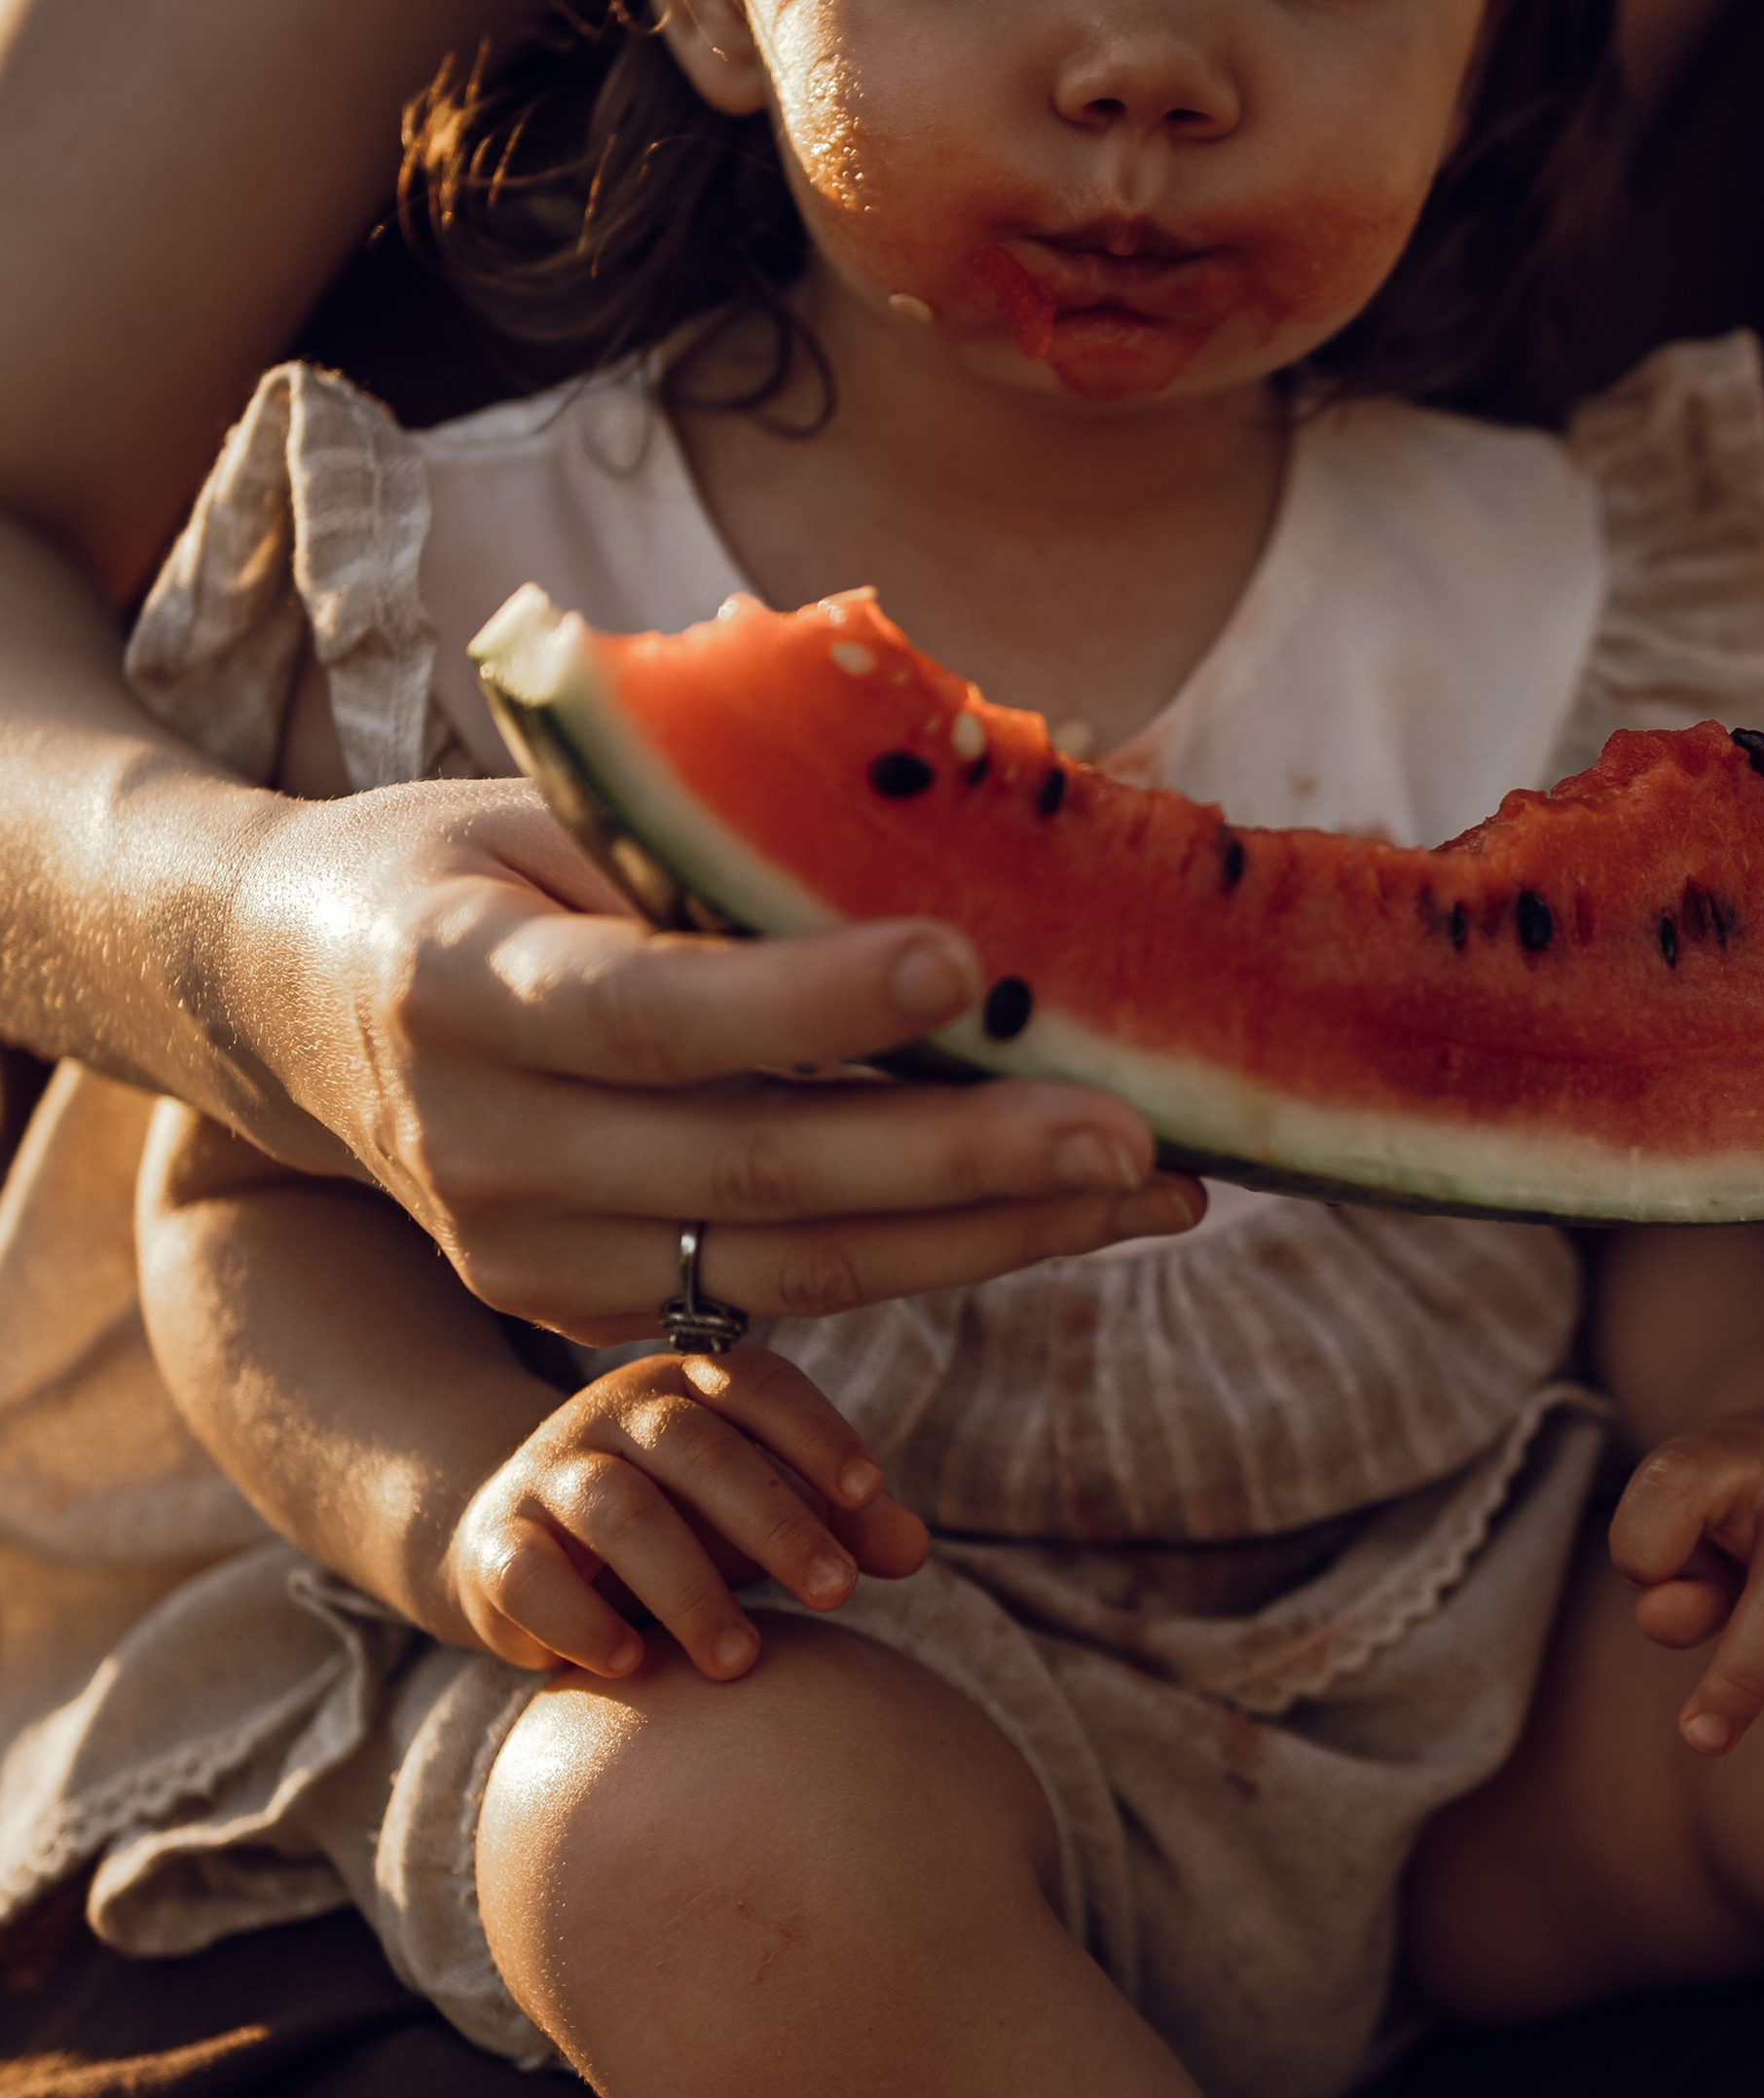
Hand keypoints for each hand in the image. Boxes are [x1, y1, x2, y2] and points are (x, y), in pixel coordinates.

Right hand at [227, 776, 1204, 1335]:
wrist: (275, 1007)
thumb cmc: (450, 864)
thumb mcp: (538, 809)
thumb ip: (699, 831)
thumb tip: (947, 788)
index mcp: (455, 986)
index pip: (656, 1009)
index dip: (813, 999)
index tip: (969, 964)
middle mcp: (483, 1147)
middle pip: (756, 1167)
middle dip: (965, 1160)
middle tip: (1140, 1133)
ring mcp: (525, 1251)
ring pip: (792, 1262)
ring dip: (990, 1234)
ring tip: (1152, 1192)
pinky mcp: (578, 1309)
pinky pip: (778, 1291)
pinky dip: (928, 1254)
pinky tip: (1057, 1213)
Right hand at [446, 1344, 930, 1681]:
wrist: (521, 1545)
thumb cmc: (677, 1522)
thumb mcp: (758, 1514)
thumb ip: (840, 1523)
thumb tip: (914, 1548)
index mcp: (690, 1387)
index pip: (757, 1385)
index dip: (815, 1431)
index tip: (869, 1493)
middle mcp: (616, 1412)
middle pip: (697, 1447)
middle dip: (774, 1521)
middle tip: (838, 1594)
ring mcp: (550, 1472)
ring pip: (619, 1509)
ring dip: (689, 1587)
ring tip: (744, 1661)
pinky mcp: (497, 1543)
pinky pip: (529, 1572)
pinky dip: (581, 1618)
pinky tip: (635, 1663)